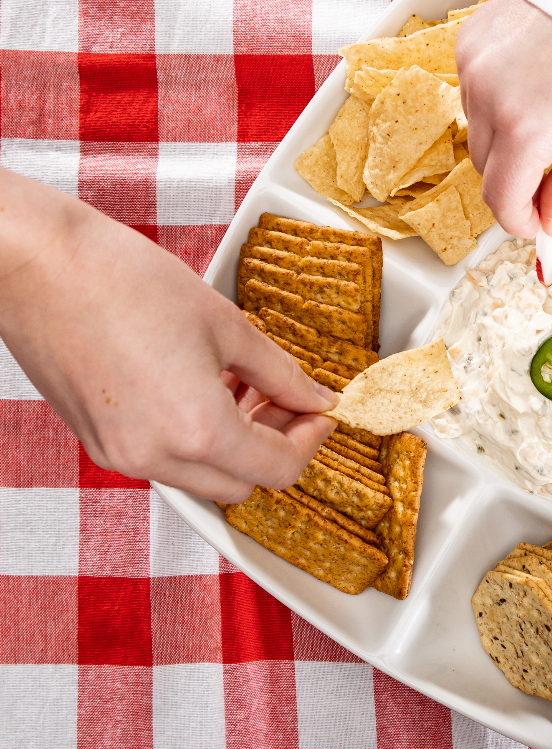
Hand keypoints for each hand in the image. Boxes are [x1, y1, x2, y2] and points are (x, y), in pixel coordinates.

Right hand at [0, 169, 337, 501]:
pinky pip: (163, 461)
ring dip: (235, 444)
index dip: (310, 441)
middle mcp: (154, 458)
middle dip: (274, 446)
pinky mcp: (96, 442)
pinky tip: (203, 389)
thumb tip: (314, 396)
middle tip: (287, 400)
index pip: (278, 469)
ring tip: (245, 386)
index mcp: (196, 431)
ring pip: (202, 477)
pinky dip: (194, 439)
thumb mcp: (226, 324)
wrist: (34, 264)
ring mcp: (119, 455)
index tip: (320, 413)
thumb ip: (280, 371)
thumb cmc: (121, 281)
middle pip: (241, 485)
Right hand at [455, 0, 551, 236]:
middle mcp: (486, 96)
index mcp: (525, 127)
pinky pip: (474, 91)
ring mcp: (471, 65)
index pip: (501, 200)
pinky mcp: (468, 40)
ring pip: (478, 130)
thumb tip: (549, 221)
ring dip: (506, 139)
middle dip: (517, 180)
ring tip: (549, 115)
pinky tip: (532, 83)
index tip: (538, 223)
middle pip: (486, 169)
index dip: (520, 221)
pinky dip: (497, 101)